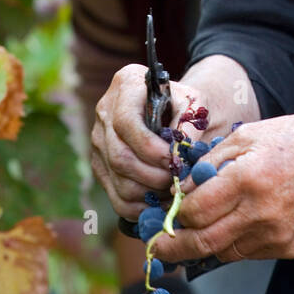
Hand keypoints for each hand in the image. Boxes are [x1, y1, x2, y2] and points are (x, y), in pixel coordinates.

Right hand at [90, 65, 207, 219]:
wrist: (175, 111)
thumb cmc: (186, 105)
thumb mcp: (195, 103)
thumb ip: (190, 123)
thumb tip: (182, 152)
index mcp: (126, 85)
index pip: (125, 122)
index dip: (150, 148)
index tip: (174, 160)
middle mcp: (105, 111)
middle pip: (119, 156)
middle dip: (153, 176)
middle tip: (177, 181)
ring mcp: (99, 141)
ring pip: (118, 181)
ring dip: (149, 194)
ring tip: (173, 192)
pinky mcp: (101, 166)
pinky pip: (116, 197)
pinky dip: (140, 208)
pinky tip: (160, 203)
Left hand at [154, 113, 293, 262]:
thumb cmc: (290, 139)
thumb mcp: (244, 137)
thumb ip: (208, 165)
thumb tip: (180, 193)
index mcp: (248, 179)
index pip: (196, 211)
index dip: (174, 216)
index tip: (163, 215)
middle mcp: (262, 213)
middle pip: (204, 242)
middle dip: (173, 247)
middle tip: (156, 247)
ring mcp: (278, 235)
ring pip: (224, 252)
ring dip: (205, 243)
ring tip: (196, 229)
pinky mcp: (290, 248)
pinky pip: (248, 252)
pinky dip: (234, 241)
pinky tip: (237, 221)